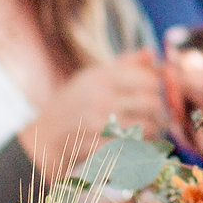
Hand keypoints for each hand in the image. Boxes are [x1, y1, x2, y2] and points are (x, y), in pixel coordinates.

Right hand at [20, 51, 173, 173]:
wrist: (43, 140)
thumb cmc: (71, 106)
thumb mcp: (91, 78)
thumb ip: (123, 64)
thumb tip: (152, 53)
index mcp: (101, 77)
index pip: (148, 80)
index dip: (156, 89)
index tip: (152, 95)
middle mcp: (101, 98)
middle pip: (152, 104)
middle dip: (158, 112)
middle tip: (154, 117)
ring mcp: (99, 125)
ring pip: (147, 128)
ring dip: (151, 132)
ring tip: (145, 132)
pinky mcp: (98, 148)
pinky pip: (134, 148)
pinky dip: (139, 149)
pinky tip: (134, 147)